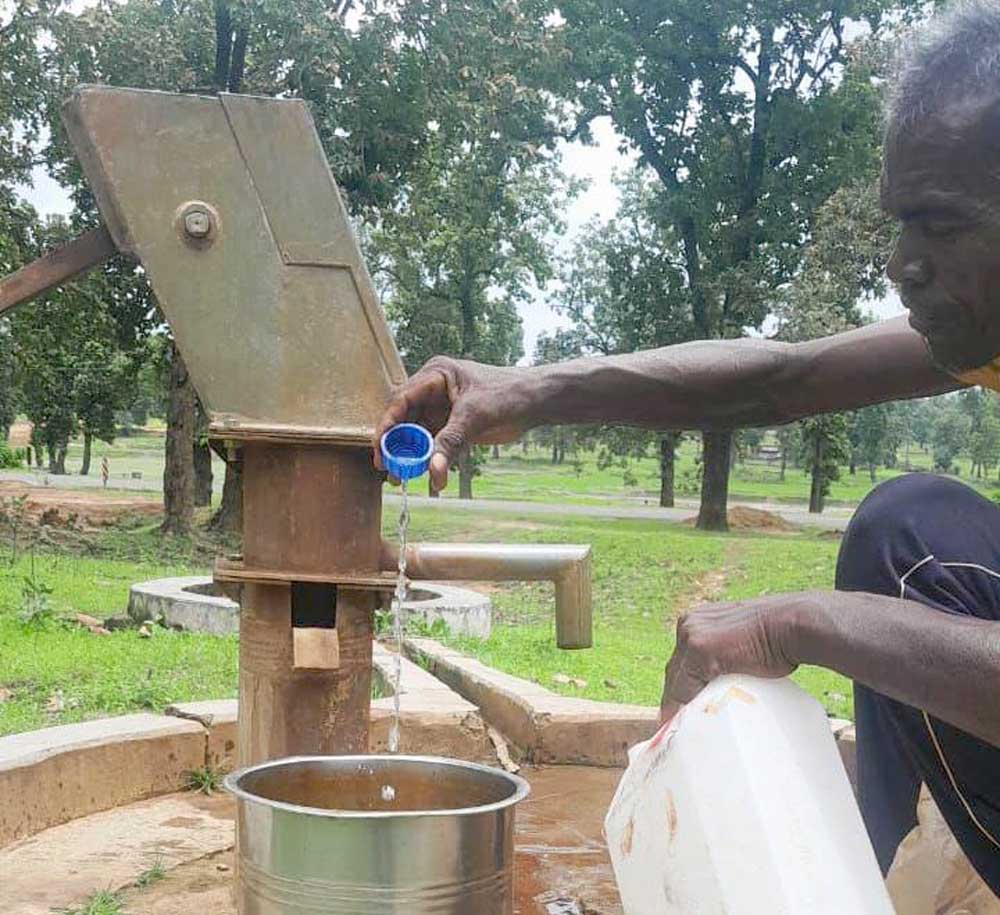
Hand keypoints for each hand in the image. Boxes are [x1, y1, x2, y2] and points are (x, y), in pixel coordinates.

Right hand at [373, 356, 536, 491]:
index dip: (388, 426)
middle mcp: (433, 391)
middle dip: (396, 446)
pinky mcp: (453, 426)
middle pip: (405, 419)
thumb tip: (432, 472)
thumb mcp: (475, 416)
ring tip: (403, 479)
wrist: (537, 401)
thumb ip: (450, 443)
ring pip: (418, 435)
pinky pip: (435, 445)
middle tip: (389, 470)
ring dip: (412, 457)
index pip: (401, 400)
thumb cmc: (508, 394)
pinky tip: (430, 479)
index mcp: (435, 375)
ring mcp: (442, 409)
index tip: (380, 450)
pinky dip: (432, 461)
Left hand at [659, 592, 823, 724]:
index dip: (680, 685)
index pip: (681, 660)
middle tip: (678, 721)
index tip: (682, 707)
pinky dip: (683, 707)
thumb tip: (724, 682)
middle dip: (675, 696)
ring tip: (680, 728)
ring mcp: (691, 636)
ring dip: (677, 705)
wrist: (790, 626)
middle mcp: (688, 625)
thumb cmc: (776, 637)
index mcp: (697, 621)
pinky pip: (683, 687)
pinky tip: (683, 722)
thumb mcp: (742, 642)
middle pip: (675, 669)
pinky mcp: (699, 650)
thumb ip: (727, 656)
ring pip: (676, 680)